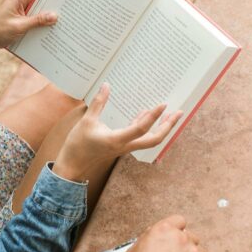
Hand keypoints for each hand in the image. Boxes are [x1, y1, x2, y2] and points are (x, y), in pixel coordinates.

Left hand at [0, 0, 57, 48]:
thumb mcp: (19, 26)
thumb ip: (37, 21)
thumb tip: (54, 16)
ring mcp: (22, 6)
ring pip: (39, 3)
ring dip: (49, 5)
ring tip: (65, 5)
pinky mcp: (22, 14)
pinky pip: (36, 12)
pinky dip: (44, 15)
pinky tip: (53, 21)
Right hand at [53, 83, 182, 182]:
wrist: (73, 166)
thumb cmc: (78, 144)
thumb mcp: (87, 121)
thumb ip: (98, 103)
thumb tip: (106, 85)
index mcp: (117, 139)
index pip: (141, 128)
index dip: (153, 116)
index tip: (163, 105)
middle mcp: (125, 145)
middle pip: (154, 140)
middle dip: (168, 126)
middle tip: (179, 113)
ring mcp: (125, 147)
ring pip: (149, 140)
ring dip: (161, 128)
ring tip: (170, 114)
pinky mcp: (121, 146)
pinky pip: (139, 138)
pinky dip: (146, 127)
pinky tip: (145, 114)